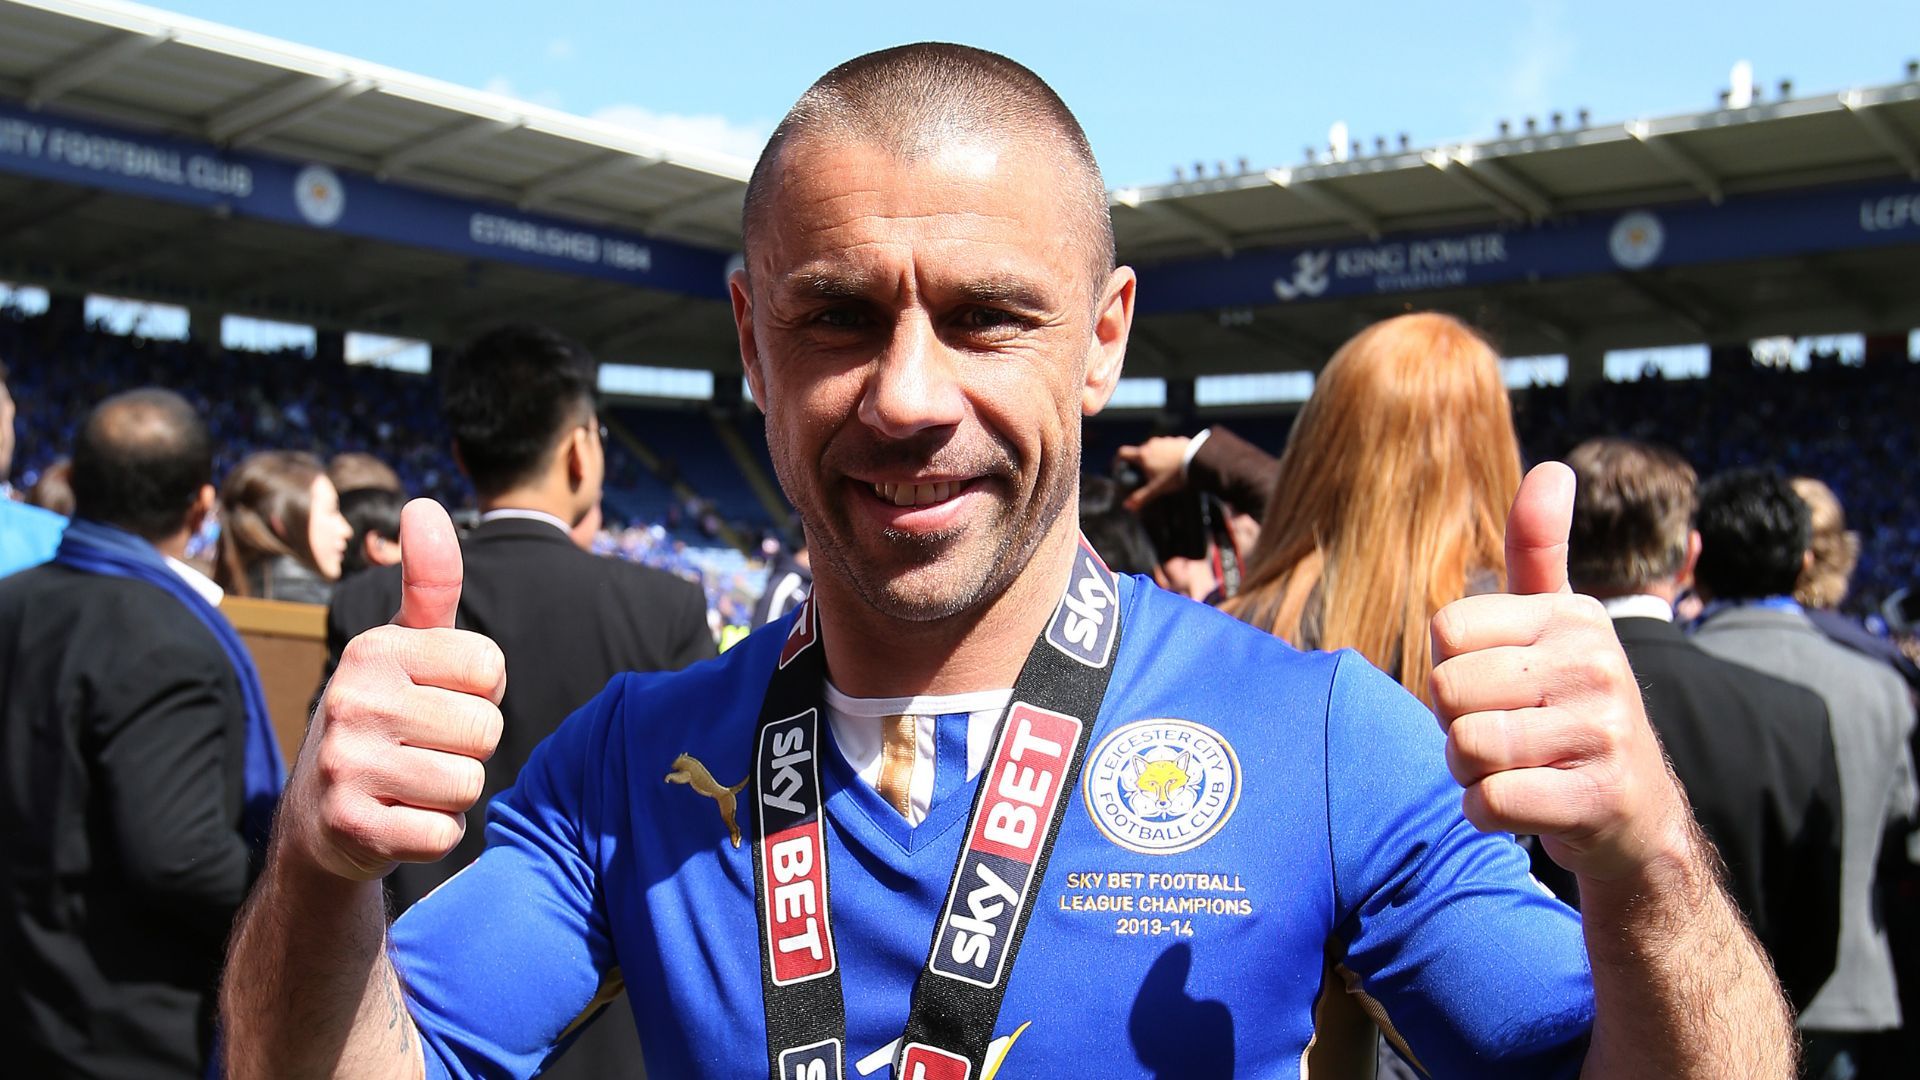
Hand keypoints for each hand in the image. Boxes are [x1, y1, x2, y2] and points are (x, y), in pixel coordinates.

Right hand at [287, 499, 505, 880]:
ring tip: (410, 782)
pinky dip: (434, 834)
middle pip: (485, 729)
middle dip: (468, 746)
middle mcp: (352, 699)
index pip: (491, 667)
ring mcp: (345, 766)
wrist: (320, 819)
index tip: (440, 697)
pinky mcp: (351, 828)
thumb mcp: (406, 644)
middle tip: (423, 748)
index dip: (481, 691)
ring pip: (468, 784)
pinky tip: (398, 818)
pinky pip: (444, 834)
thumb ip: (430, 581)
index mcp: (374, 649)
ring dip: (452, 792)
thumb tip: (424, 504)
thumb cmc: (387, 716)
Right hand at [1114, 436, 1191, 511]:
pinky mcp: (1178, 440)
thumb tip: (1127, 506)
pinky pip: (1169, 446)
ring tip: (1164, 469)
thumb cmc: (1175, 475)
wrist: (1199, 462)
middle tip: (1147, 474)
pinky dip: (1169, 453)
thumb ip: (1141, 497)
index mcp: (1143, 455)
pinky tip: (1176, 463)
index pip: (1123, 452)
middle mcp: (1152, 444)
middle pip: (1140, 451)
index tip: (1120, 466)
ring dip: (1156, 456)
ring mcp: (1165, 441)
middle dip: (1141, 462)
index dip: (1118, 460)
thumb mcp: (1157, 489)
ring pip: (1155, 448)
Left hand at [1430, 462, 1689, 883]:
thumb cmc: (1572, 712)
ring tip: (1517, 768)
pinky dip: (1488, 813)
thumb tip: (1551, 468)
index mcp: (1573, 615)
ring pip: (1466, 747)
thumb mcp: (1558, 626)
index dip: (1451, 668)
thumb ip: (1539, 550)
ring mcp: (1602, 730)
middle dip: (1457, 725)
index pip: (1445, 630)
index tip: (1497, 688)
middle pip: (1448, 690)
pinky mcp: (1598, 797)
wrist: (1637, 818)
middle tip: (1506, 736)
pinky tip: (1527, 804)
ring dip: (1471, 772)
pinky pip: (1490, 802)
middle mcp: (1595, 662)